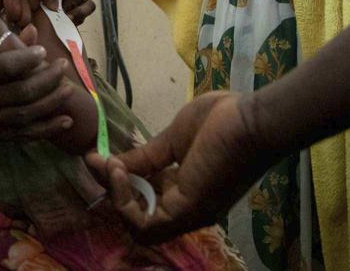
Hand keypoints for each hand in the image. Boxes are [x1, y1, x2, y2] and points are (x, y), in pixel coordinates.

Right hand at [0, 44, 75, 138]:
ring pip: (24, 115)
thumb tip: (33, 30)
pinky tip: (65, 121)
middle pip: (18, 92)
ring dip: (51, 103)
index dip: (26, 59)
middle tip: (62, 67)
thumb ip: (1, 47)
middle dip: (46, 80)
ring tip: (68, 90)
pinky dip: (47, 129)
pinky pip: (23, 135)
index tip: (44, 51)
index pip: (1, 67)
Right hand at [85, 91, 276, 242]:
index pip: (144, 199)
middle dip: (112, 190)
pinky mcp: (188, 210)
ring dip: (116, 197)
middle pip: (138, 216)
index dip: (119, 181)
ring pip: (140, 228)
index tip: (99, 156)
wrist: (253, 120)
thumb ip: (146, 156)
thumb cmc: (222, 121)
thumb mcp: (173, 139)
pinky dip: (125, 201)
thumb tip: (111, 161)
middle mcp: (187, 208)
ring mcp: (189, 213)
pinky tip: (119, 171)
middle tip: (96, 161)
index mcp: (185, 190)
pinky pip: (145, 224)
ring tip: (109, 166)